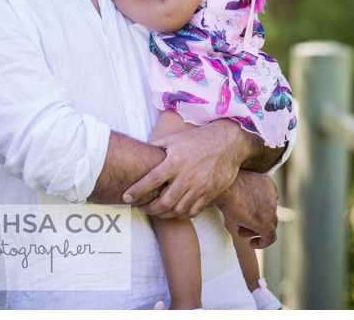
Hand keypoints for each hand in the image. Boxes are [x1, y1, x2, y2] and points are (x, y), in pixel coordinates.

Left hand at [123, 119, 246, 218]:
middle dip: (149, 208)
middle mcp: (187, 177)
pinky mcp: (210, 194)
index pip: (151, 180)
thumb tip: (140, 152)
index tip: (126, 197)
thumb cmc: (197, 139)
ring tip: (155, 211)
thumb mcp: (174, 139)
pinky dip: (181, 214)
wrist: (227, 143)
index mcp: (175, 161)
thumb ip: (156, 147)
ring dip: (164, 214)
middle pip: (164, 201)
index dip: (137, 191)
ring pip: (178, 210)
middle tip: (140, 208)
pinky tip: (174, 211)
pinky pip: (193, 211)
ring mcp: (200, 187)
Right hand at [215, 170, 278, 247]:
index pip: (269, 198)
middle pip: (269, 213)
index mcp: (266, 182)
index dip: (259, 208)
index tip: (248, 213)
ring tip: (240, 232)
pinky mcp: (265, 223)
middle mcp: (272, 196)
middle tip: (241, 225)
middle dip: (256, 220)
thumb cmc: (222, 183)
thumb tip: (237, 200)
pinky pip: (269, 237)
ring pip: (269, 225)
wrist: (221, 187)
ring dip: (255, 230)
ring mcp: (270, 210)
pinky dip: (262, 242)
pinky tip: (252, 244)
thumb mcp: (234, 184)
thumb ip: (242, 190)